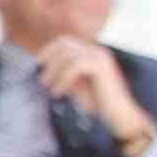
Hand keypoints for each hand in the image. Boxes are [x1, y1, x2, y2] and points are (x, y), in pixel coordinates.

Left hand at [36, 34, 153, 152]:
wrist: (118, 114)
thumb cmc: (97, 101)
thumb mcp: (75, 83)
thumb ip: (63, 72)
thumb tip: (43, 66)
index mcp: (92, 53)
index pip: (65, 41)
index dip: (49, 50)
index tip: (38, 63)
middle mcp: (97, 51)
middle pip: (64, 44)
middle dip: (49, 59)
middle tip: (43, 80)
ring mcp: (100, 57)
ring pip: (67, 55)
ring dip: (54, 72)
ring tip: (49, 88)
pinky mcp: (101, 66)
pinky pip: (74, 66)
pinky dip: (62, 79)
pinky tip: (58, 93)